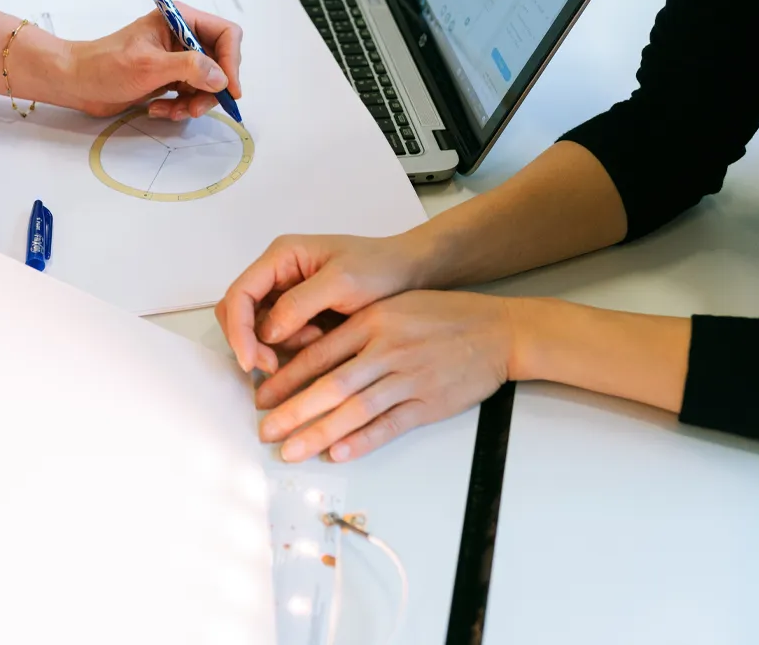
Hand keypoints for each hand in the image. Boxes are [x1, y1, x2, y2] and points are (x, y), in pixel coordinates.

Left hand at [63, 3, 242, 118]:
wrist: (77, 82)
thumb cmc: (105, 65)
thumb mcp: (150, 66)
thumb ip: (190, 68)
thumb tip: (221, 78)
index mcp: (180, 20)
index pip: (225, 34)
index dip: (231, 62)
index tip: (229, 90)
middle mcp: (183, 37)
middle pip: (220, 63)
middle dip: (211, 89)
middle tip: (195, 108)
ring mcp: (177, 59)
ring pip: (207, 84)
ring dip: (194, 103)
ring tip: (172, 112)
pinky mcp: (170, 78)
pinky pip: (191, 95)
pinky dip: (181, 107)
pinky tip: (159, 109)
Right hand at [215, 232, 436, 374]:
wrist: (410, 273)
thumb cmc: (380, 268)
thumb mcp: (342, 282)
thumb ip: (299, 304)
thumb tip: (267, 333)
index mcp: (281, 257)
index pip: (239, 294)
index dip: (238, 329)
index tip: (251, 361)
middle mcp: (277, 274)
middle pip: (239, 313)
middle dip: (251, 342)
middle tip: (274, 366)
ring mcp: (286, 294)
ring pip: (258, 329)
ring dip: (277, 345)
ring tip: (316, 340)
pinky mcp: (299, 313)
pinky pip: (280, 337)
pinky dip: (293, 347)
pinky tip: (321, 341)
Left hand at [256, 290, 513, 462]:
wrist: (497, 330)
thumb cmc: (441, 316)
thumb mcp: (392, 306)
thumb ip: (354, 329)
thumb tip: (308, 354)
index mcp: (372, 321)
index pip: (319, 353)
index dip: (286, 378)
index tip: (261, 395)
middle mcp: (387, 349)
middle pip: (330, 386)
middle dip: (292, 411)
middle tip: (265, 429)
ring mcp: (409, 377)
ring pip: (355, 410)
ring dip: (319, 433)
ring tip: (290, 450)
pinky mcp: (429, 403)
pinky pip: (390, 425)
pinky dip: (363, 441)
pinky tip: (338, 453)